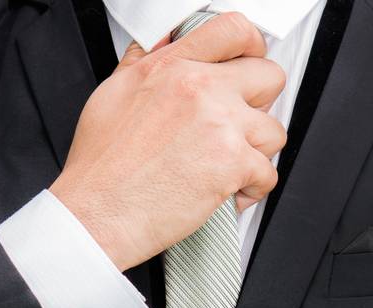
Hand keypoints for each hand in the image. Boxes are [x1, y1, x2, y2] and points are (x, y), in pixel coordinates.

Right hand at [49, 12, 287, 269]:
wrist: (97, 212)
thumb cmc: (100, 166)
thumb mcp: (113, 93)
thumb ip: (145, 64)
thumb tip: (161, 46)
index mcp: (172, 66)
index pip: (233, 31)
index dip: (252, 46)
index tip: (252, 60)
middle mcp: (200, 88)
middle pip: (269, 77)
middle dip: (260, 103)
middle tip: (240, 124)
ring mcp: (221, 124)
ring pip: (274, 130)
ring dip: (257, 152)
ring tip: (229, 165)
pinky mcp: (233, 163)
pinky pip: (268, 173)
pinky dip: (251, 189)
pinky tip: (227, 193)